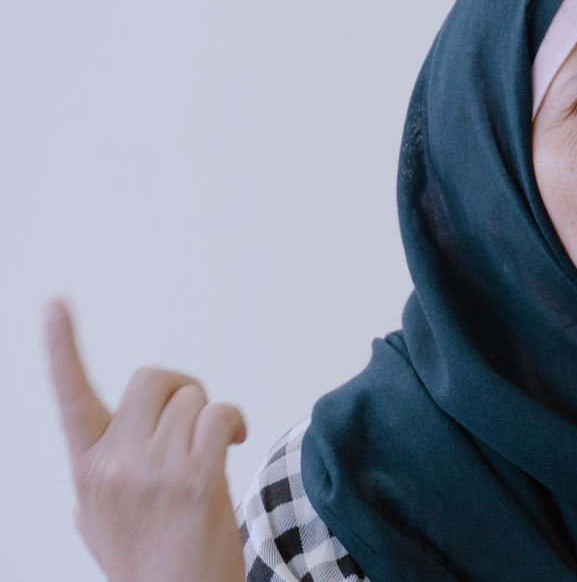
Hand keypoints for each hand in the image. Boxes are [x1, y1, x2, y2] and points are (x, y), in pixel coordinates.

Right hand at [43, 298, 247, 581]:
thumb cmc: (147, 560)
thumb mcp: (99, 519)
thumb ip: (100, 474)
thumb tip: (109, 447)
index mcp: (86, 467)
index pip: (69, 396)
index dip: (60, 347)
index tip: (55, 305)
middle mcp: (114, 462)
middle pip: (153, 378)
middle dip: (181, 389)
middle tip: (195, 418)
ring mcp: (153, 469)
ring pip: (193, 398)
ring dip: (210, 416)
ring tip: (211, 451)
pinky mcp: (196, 477)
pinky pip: (219, 415)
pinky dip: (235, 422)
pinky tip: (236, 442)